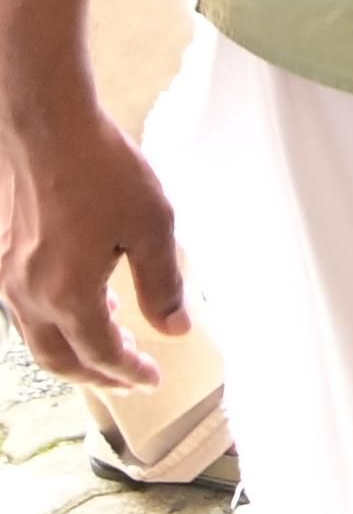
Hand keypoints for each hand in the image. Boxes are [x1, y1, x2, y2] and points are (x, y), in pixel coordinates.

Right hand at [0, 100, 184, 390]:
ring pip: (39, 340)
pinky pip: (29, 313)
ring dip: (76, 354)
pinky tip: (90, 308)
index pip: (100, 354)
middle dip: (98, 377)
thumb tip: (175, 328)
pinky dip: (58, 326)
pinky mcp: (8, 259)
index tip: (154, 380)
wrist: (51, 131)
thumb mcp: (153, 227)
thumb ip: (163, 284)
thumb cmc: (104, 173)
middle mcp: (30, 296)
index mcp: (67, 294)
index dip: (128, 372)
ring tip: (116, 350)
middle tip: (132, 382)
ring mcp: (12, 278)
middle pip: (61, 360)